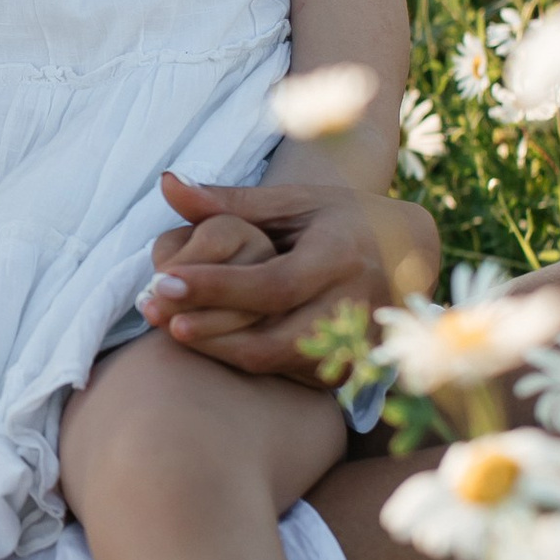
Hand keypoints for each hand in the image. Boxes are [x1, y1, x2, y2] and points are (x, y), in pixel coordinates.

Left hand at [136, 174, 436, 383]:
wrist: (408, 251)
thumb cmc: (338, 219)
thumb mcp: (292, 202)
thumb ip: (229, 201)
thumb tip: (167, 184)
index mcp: (341, 256)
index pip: (272, 284)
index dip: (216, 288)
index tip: (162, 283)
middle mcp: (354, 305)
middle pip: (271, 340)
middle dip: (208, 332)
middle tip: (151, 312)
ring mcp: (356, 344)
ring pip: (277, 365)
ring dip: (218, 350)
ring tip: (170, 324)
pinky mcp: (351, 368)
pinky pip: (289, 375)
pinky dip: (246, 360)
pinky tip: (209, 340)